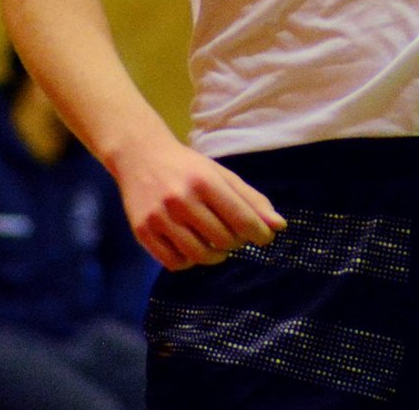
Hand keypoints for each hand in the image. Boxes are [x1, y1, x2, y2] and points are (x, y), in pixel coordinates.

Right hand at [111, 132, 286, 269]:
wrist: (140, 156)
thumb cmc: (187, 167)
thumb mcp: (220, 174)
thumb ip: (251, 199)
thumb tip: (279, 226)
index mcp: (204, 181)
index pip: (242, 219)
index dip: (259, 233)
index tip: (264, 237)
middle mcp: (181, 199)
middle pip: (223, 240)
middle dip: (236, 242)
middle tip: (234, 235)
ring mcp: (159, 217)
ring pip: (200, 255)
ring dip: (216, 255)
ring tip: (216, 244)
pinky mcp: (143, 232)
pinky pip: (174, 263)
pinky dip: (189, 261)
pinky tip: (191, 247)